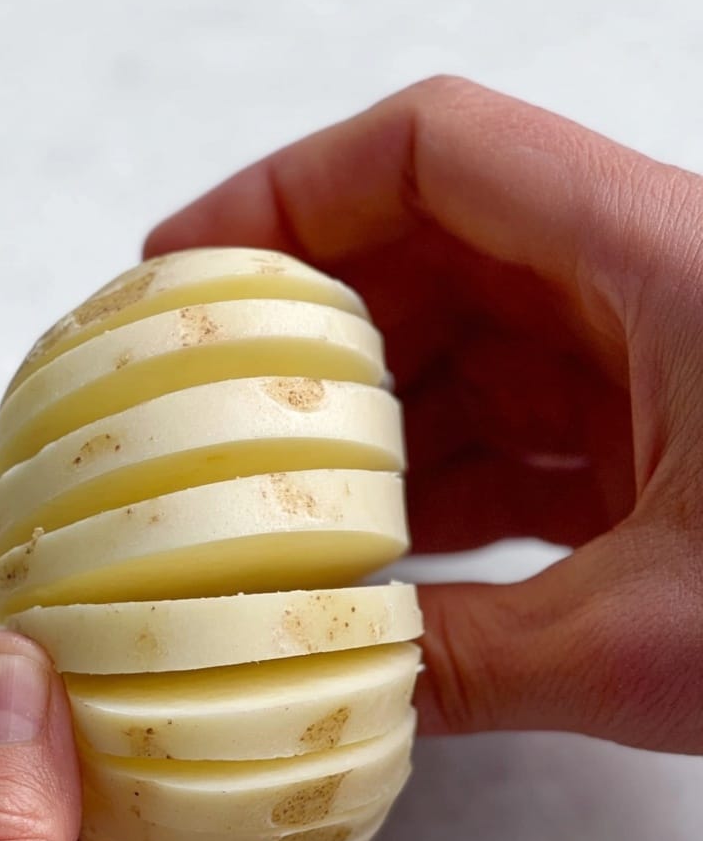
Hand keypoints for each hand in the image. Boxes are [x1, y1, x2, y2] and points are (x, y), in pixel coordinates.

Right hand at [146, 75, 702, 753]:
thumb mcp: (658, 640)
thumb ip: (474, 661)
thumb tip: (343, 689)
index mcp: (655, 261)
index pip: (432, 151)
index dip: (286, 188)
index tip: (184, 267)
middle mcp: (647, 285)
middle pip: (430, 246)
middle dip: (307, 321)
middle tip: (201, 398)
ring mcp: (655, 359)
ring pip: (469, 344)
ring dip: (369, 417)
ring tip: (272, 495)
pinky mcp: (664, 435)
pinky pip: (519, 425)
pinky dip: (444, 477)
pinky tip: (388, 550)